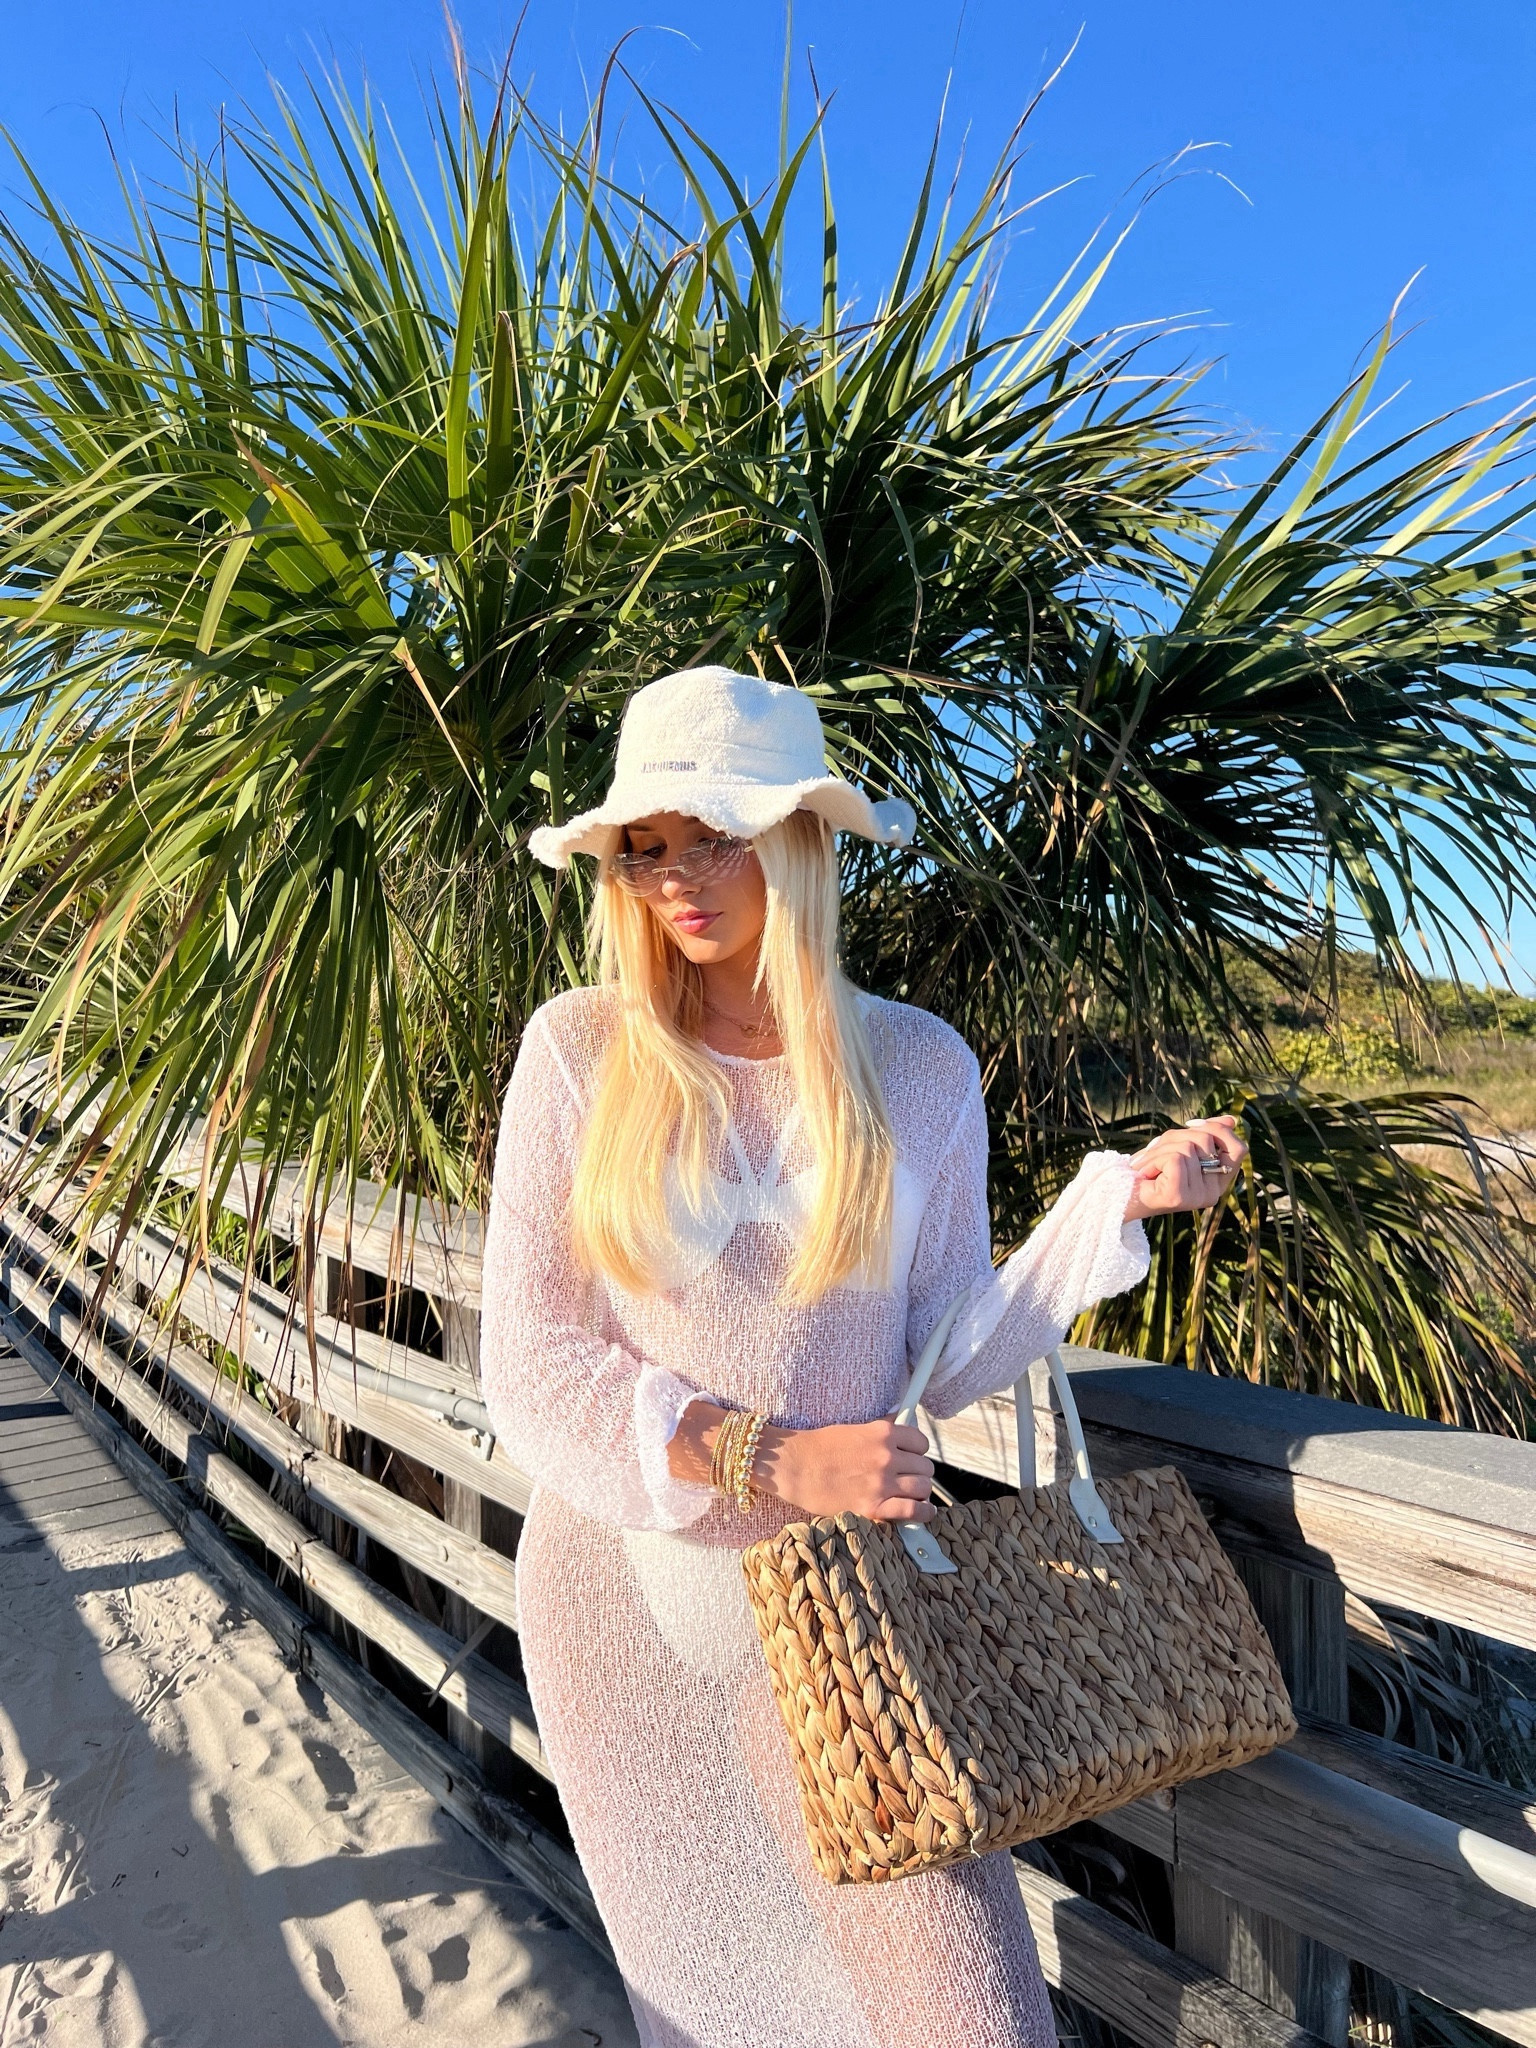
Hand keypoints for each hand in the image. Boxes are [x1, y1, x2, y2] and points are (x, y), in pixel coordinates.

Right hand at [756, 1419, 937, 1522]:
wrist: (795, 1467)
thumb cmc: (819, 1447)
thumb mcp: (854, 1428)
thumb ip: (881, 1429)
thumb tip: (902, 1423)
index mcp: (883, 1434)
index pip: (920, 1441)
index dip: (918, 1451)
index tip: (913, 1457)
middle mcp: (886, 1457)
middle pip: (924, 1467)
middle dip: (919, 1473)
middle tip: (908, 1478)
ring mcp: (881, 1483)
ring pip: (922, 1488)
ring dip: (920, 1492)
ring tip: (912, 1495)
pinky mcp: (873, 1507)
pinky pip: (913, 1512)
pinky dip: (923, 1514)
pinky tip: (924, 1513)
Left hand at [1123, 1114, 1247, 1222]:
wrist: (1121, 1195)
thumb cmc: (1151, 1169)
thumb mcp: (1179, 1146)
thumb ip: (1203, 1135)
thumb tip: (1231, 1120)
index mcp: (1218, 1181)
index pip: (1238, 1149)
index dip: (1217, 1130)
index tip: (1191, 1125)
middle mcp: (1213, 1193)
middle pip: (1206, 1141)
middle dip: (1176, 1135)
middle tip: (1156, 1150)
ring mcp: (1197, 1197)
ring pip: (1187, 1147)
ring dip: (1159, 1149)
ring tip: (1147, 1165)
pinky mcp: (1178, 1197)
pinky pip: (1174, 1158)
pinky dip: (1155, 1159)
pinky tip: (1146, 1173)